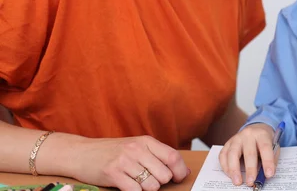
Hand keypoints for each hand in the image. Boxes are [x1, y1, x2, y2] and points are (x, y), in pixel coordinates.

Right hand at [70, 135, 188, 190]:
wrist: (81, 152)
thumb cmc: (111, 152)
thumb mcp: (136, 147)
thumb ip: (157, 156)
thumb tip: (183, 170)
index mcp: (146, 141)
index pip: (173, 156)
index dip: (180, 171)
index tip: (179, 178)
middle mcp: (137, 149)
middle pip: (164, 175)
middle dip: (159, 182)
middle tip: (148, 180)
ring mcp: (125, 161)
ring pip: (151, 185)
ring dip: (146, 189)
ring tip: (136, 183)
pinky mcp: (113, 173)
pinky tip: (129, 187)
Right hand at [219, 123, 275, 186]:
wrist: (256, 128)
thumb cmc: (265, 140)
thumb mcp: (273, 146)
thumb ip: (271, 160)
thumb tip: (265, 176)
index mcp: (262, 134)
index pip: (265, 148)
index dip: (267, 162)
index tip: (269, 174)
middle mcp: (248, 135)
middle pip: (248, 152)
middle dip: (250, 169)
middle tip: (250, 182)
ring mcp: (236, 138)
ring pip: (232, 154)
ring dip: (234, 169)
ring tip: (237, 181)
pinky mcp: (228, 143)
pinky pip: (223, 155)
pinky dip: (225, 167)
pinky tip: (230, 175)